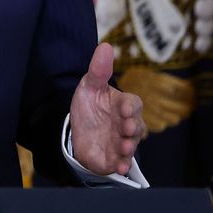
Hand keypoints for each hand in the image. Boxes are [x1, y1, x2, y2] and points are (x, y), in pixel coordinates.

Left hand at [69, 42, 143, 175]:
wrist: (76, 129)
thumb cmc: (90, 104)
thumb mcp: (90, 86)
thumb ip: (98, 69)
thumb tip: (105, 45)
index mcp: (123, 105)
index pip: (133, 104)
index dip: (130, 106)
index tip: (124, 108)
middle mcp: (125, 125)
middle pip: (136, 126)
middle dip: (132, 128)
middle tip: (126, 128)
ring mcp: (120, 142)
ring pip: (130, 145)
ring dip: (128, 148)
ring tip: (124, 148)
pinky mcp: (112, 158)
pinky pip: (120, 163)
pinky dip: (122, 165)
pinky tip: (119, 167)